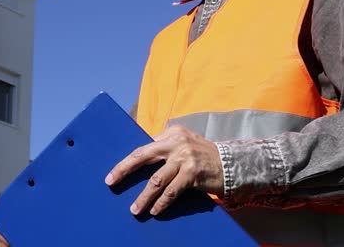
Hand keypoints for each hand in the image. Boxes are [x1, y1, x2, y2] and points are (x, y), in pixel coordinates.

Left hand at [104, 124, 223, 215]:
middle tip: (111, 181)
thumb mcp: (184, 145)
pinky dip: (162, 202)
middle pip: (143, 156)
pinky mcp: (192, 173)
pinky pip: (172, 191)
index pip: (144, 148)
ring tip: (135, 209)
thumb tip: (138, 162)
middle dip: (124, 169)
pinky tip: (155, 210)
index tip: (113, 173)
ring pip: (156, 180)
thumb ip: (165, 149)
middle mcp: (176, 142)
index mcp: (171, 133)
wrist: (232, 164)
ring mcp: (185, 157)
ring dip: (144, 197)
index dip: (127, 162)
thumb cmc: (203, 157)